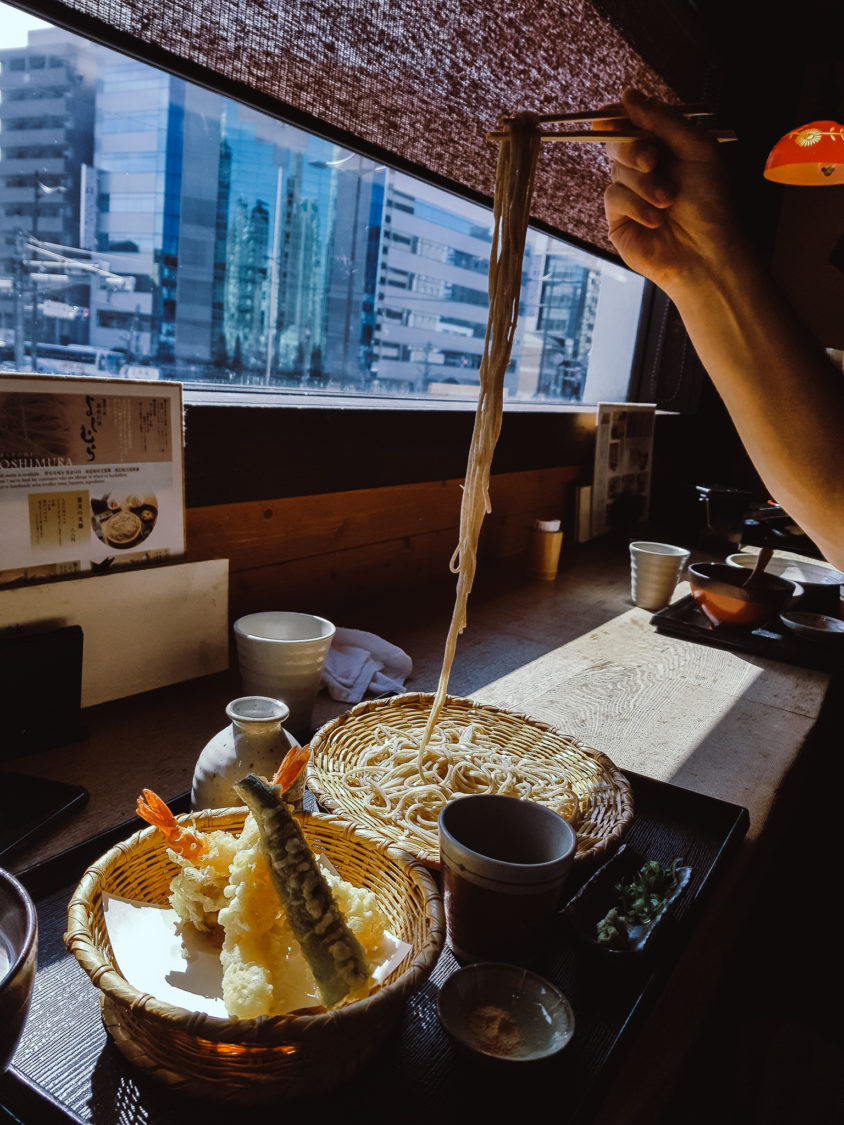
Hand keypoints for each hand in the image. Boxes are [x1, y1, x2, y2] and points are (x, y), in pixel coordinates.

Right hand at [603, 89, 743, 294]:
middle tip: (653, 161)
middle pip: (618, 142)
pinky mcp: (618, 220)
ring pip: (617, 170)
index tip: (611, 112)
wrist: (706, 251)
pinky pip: (614, 197)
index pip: (634, 122)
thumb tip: (628, 95)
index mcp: (666, 148)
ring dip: (645, 184)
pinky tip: (657, 219)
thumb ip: (663, 121)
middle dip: (633, 148)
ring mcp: (629, 194)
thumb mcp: (696, 149)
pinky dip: (637, 205)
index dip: (620, 115)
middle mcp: (645, 169)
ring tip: (668, 201)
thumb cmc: (710, 204)